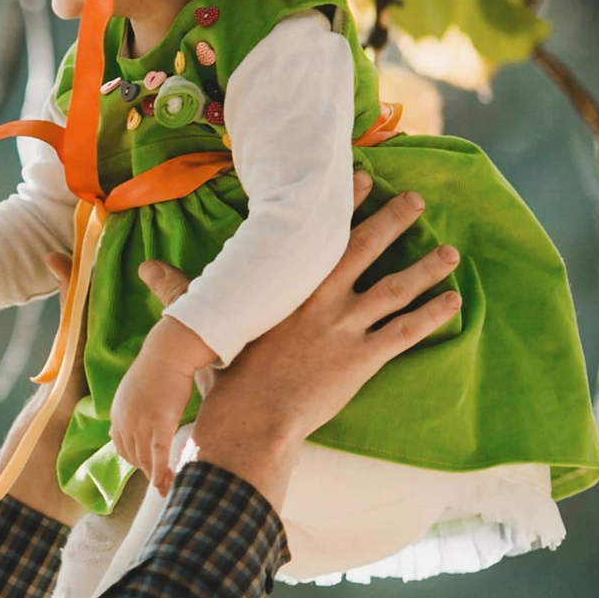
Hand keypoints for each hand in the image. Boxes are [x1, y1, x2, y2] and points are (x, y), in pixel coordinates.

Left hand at [106, 317, 217, 495]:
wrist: (168, 353)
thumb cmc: (157, 371)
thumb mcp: (133, 393)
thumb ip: (129, 411)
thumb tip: (130, 424)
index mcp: (117, 414)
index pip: (122, 447)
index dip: (135, 461)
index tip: (147, 470)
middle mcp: (124, 420)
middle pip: (134, 456)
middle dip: (146, 472)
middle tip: (161, 485)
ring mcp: (141, 422)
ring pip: (145, 458)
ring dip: (155, 476)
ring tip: (166, 487)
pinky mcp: (160, 421)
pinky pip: (159, 453)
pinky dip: (160, 469)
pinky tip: (164, 482)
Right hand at [153, 172, 462, 513]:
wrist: (251, 419)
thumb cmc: (227, 375)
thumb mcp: (206, 325)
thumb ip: (181, 291)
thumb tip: (144, 268)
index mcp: (288, 287)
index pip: (322, 235)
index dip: (346, 204)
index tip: (365, 177)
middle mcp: (321, 299)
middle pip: (366, 249)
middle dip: (393, 220)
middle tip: (417, 200)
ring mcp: (346, 329)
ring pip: (397, 288)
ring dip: (427, 267)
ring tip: (451, 251)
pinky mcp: (363, 360)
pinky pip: (406, 331)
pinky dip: (433, 315)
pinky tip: (454, 302)